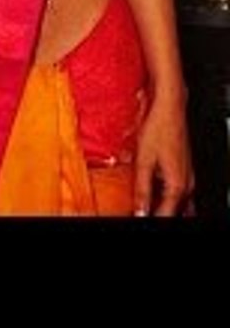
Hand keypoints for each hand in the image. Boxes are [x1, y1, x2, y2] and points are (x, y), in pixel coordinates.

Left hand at [133, 89, 192, 215]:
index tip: (140, 218)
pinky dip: (165, 196)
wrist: (169, 110)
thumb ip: (142, 189)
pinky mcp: (183, 170)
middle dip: (159, 213)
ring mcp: (187, 177)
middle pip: (174, 210)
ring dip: (163, 206)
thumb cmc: (158, 129)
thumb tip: (139, 210)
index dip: (150, 217)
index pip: (166, 214)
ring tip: (145, 206)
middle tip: (142, 213)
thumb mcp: (144, 161)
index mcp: (178, 184)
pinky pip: (177, 192)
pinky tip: (153, 194)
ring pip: (178, 203)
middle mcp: (187, 183)